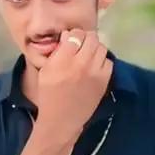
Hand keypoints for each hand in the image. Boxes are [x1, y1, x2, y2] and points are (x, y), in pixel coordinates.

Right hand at [34, 28, 113, 145]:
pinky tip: (95, 67)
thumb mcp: (46, 70)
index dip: (74, 35)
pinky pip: (108, 62)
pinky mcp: (104, 81)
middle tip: (82, 46)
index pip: (75, 34)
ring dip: (95, 49)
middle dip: (86, 39)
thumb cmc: (49, 94)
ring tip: (89, 56)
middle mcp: (81, 63)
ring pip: (101, 48)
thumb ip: (57, 52)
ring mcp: (95, 72)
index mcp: (63, 60)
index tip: (71, 40)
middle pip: (91, 38)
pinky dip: (102, 62)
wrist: (61, 119)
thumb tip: (68, 36)